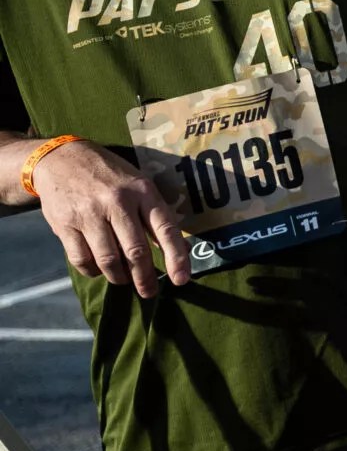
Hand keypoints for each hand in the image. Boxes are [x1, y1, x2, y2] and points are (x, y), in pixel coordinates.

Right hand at [33, 141, 191, 297]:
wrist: (61, 159)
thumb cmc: (109, 175)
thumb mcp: (138, 184)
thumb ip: (155, 214)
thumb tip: (179, 248)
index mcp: (142, 191)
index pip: (165, 229)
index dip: (176, 257)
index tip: (181, 280)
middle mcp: (117, 203)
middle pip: (136, 251)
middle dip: (145, 277)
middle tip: (149, 291)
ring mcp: (89, 214)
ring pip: (108, 260)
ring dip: (119, 277)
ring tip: (124, 279)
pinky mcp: (65, 225)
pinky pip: (82, 259)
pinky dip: (93, 271)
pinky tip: (99, 270)